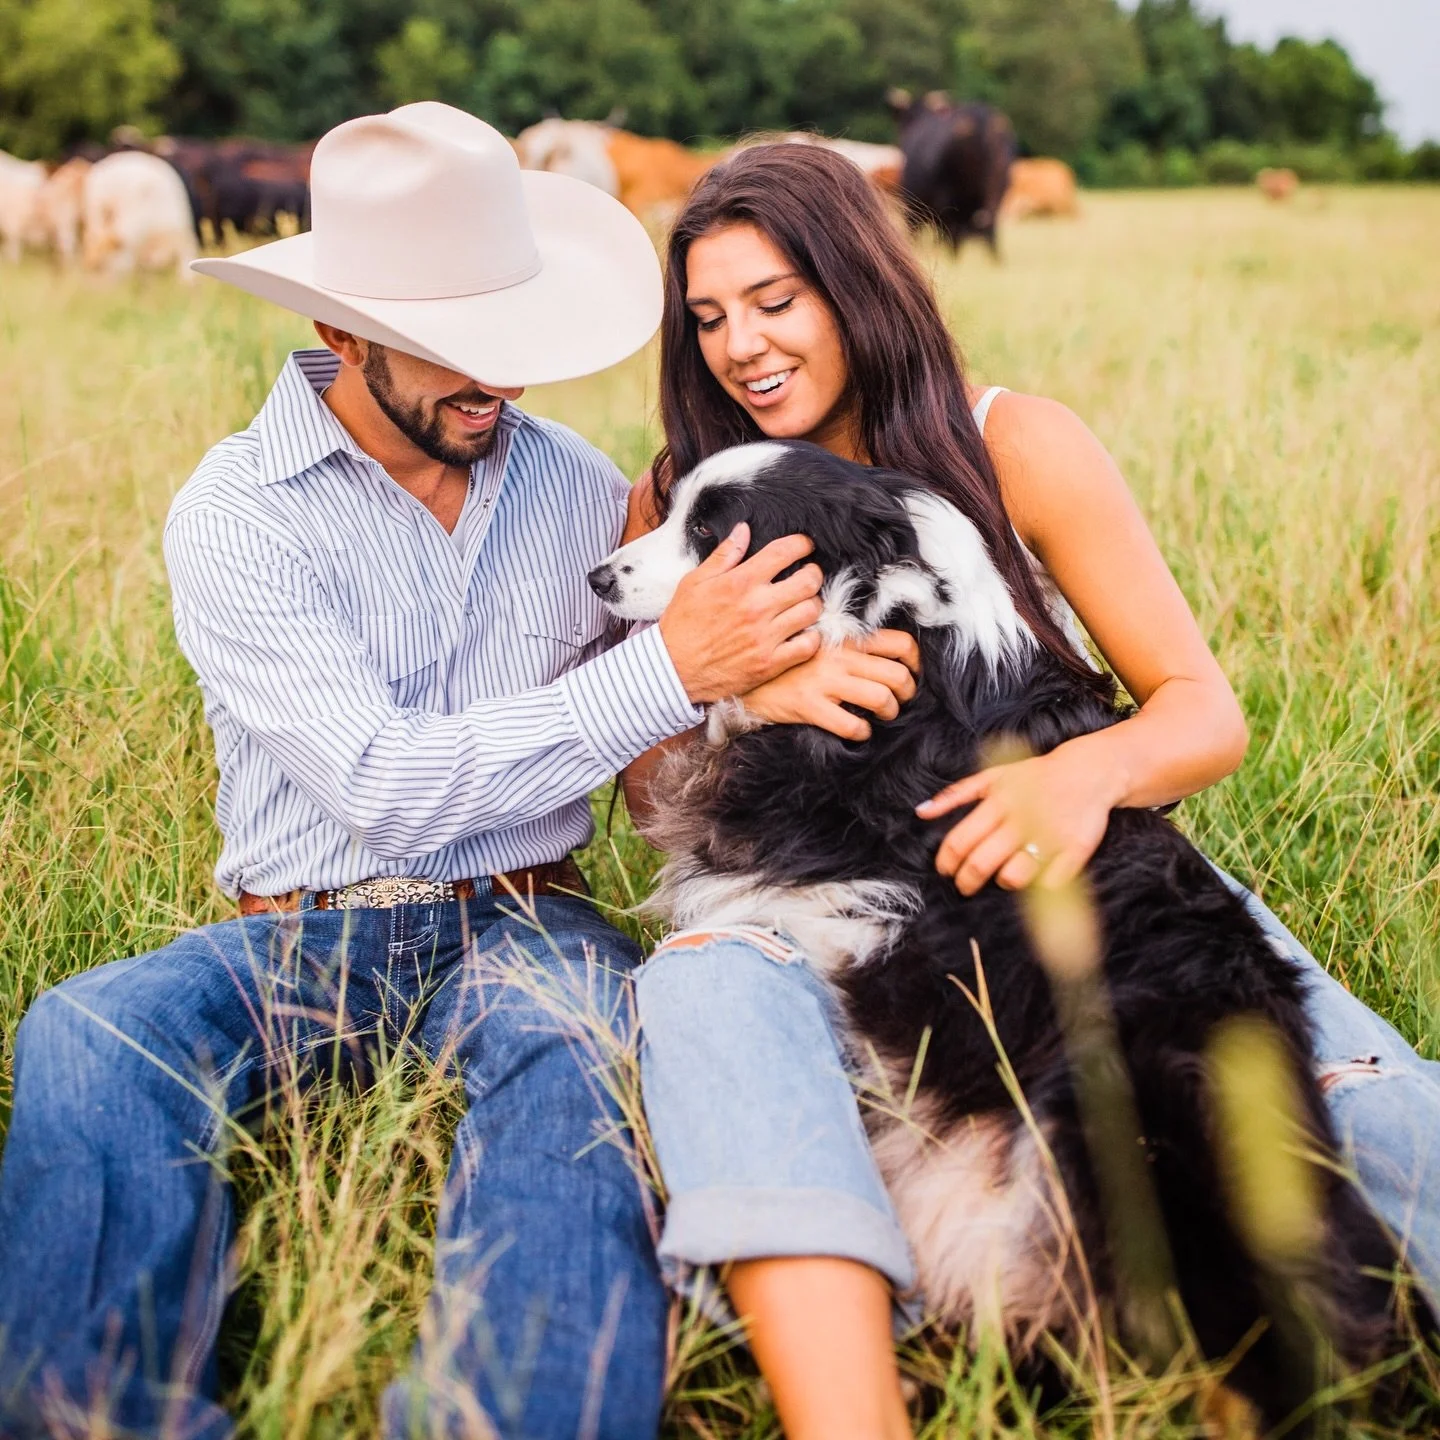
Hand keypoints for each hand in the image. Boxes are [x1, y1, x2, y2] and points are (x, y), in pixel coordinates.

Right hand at [659, 524, 824, 703]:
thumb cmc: (682, 624)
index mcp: (739, 583)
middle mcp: (757, 607)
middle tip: (808, 575)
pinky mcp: (770, 663)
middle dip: (813, 573)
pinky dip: (810, 637)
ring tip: (803, 604)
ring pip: (811, 611)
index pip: (783, 553)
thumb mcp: (694, 582)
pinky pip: (807, 646)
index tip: (805, 545)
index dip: (802, 544)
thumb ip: (724, 556)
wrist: (673, 669)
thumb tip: (744, 530)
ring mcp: (765, 637)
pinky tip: (802, 633)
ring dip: (812, 604)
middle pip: (808, 581)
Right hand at [744, 630, 920, 739]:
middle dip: (908, 692)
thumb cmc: (787, 664)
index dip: (916, 662)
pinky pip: (851, 725)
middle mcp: (839, 657)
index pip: (900, 643)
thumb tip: (883, 658)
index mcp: (845, 638)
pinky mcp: (810, 706)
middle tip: (900, 701)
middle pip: (897, 674)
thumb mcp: (819, 642)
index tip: (913, 675)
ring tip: (882, 716)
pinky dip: (862, 733)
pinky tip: (857, 732)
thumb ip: (849, 645)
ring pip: (881, 698)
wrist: (745, 678)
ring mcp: (825, 682)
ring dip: (890, 712)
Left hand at [916, 743, 1122, 894]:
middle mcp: (1021, 819)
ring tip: (1003, 877)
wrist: (1090, 771)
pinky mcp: (1075, 849)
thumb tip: (921, 812)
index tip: (946, 872)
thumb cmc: (1036, 777)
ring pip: (1013, 876)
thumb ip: (957, 794)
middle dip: (967, 881)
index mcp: (998, 802)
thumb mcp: (994, 776)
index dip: (948, 862)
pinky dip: (1041, 884)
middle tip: (965, 886)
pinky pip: (1050, 881)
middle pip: (981, 863)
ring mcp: (1049, 835)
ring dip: (1003, 882)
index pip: (961, 841)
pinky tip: (1039, 874)